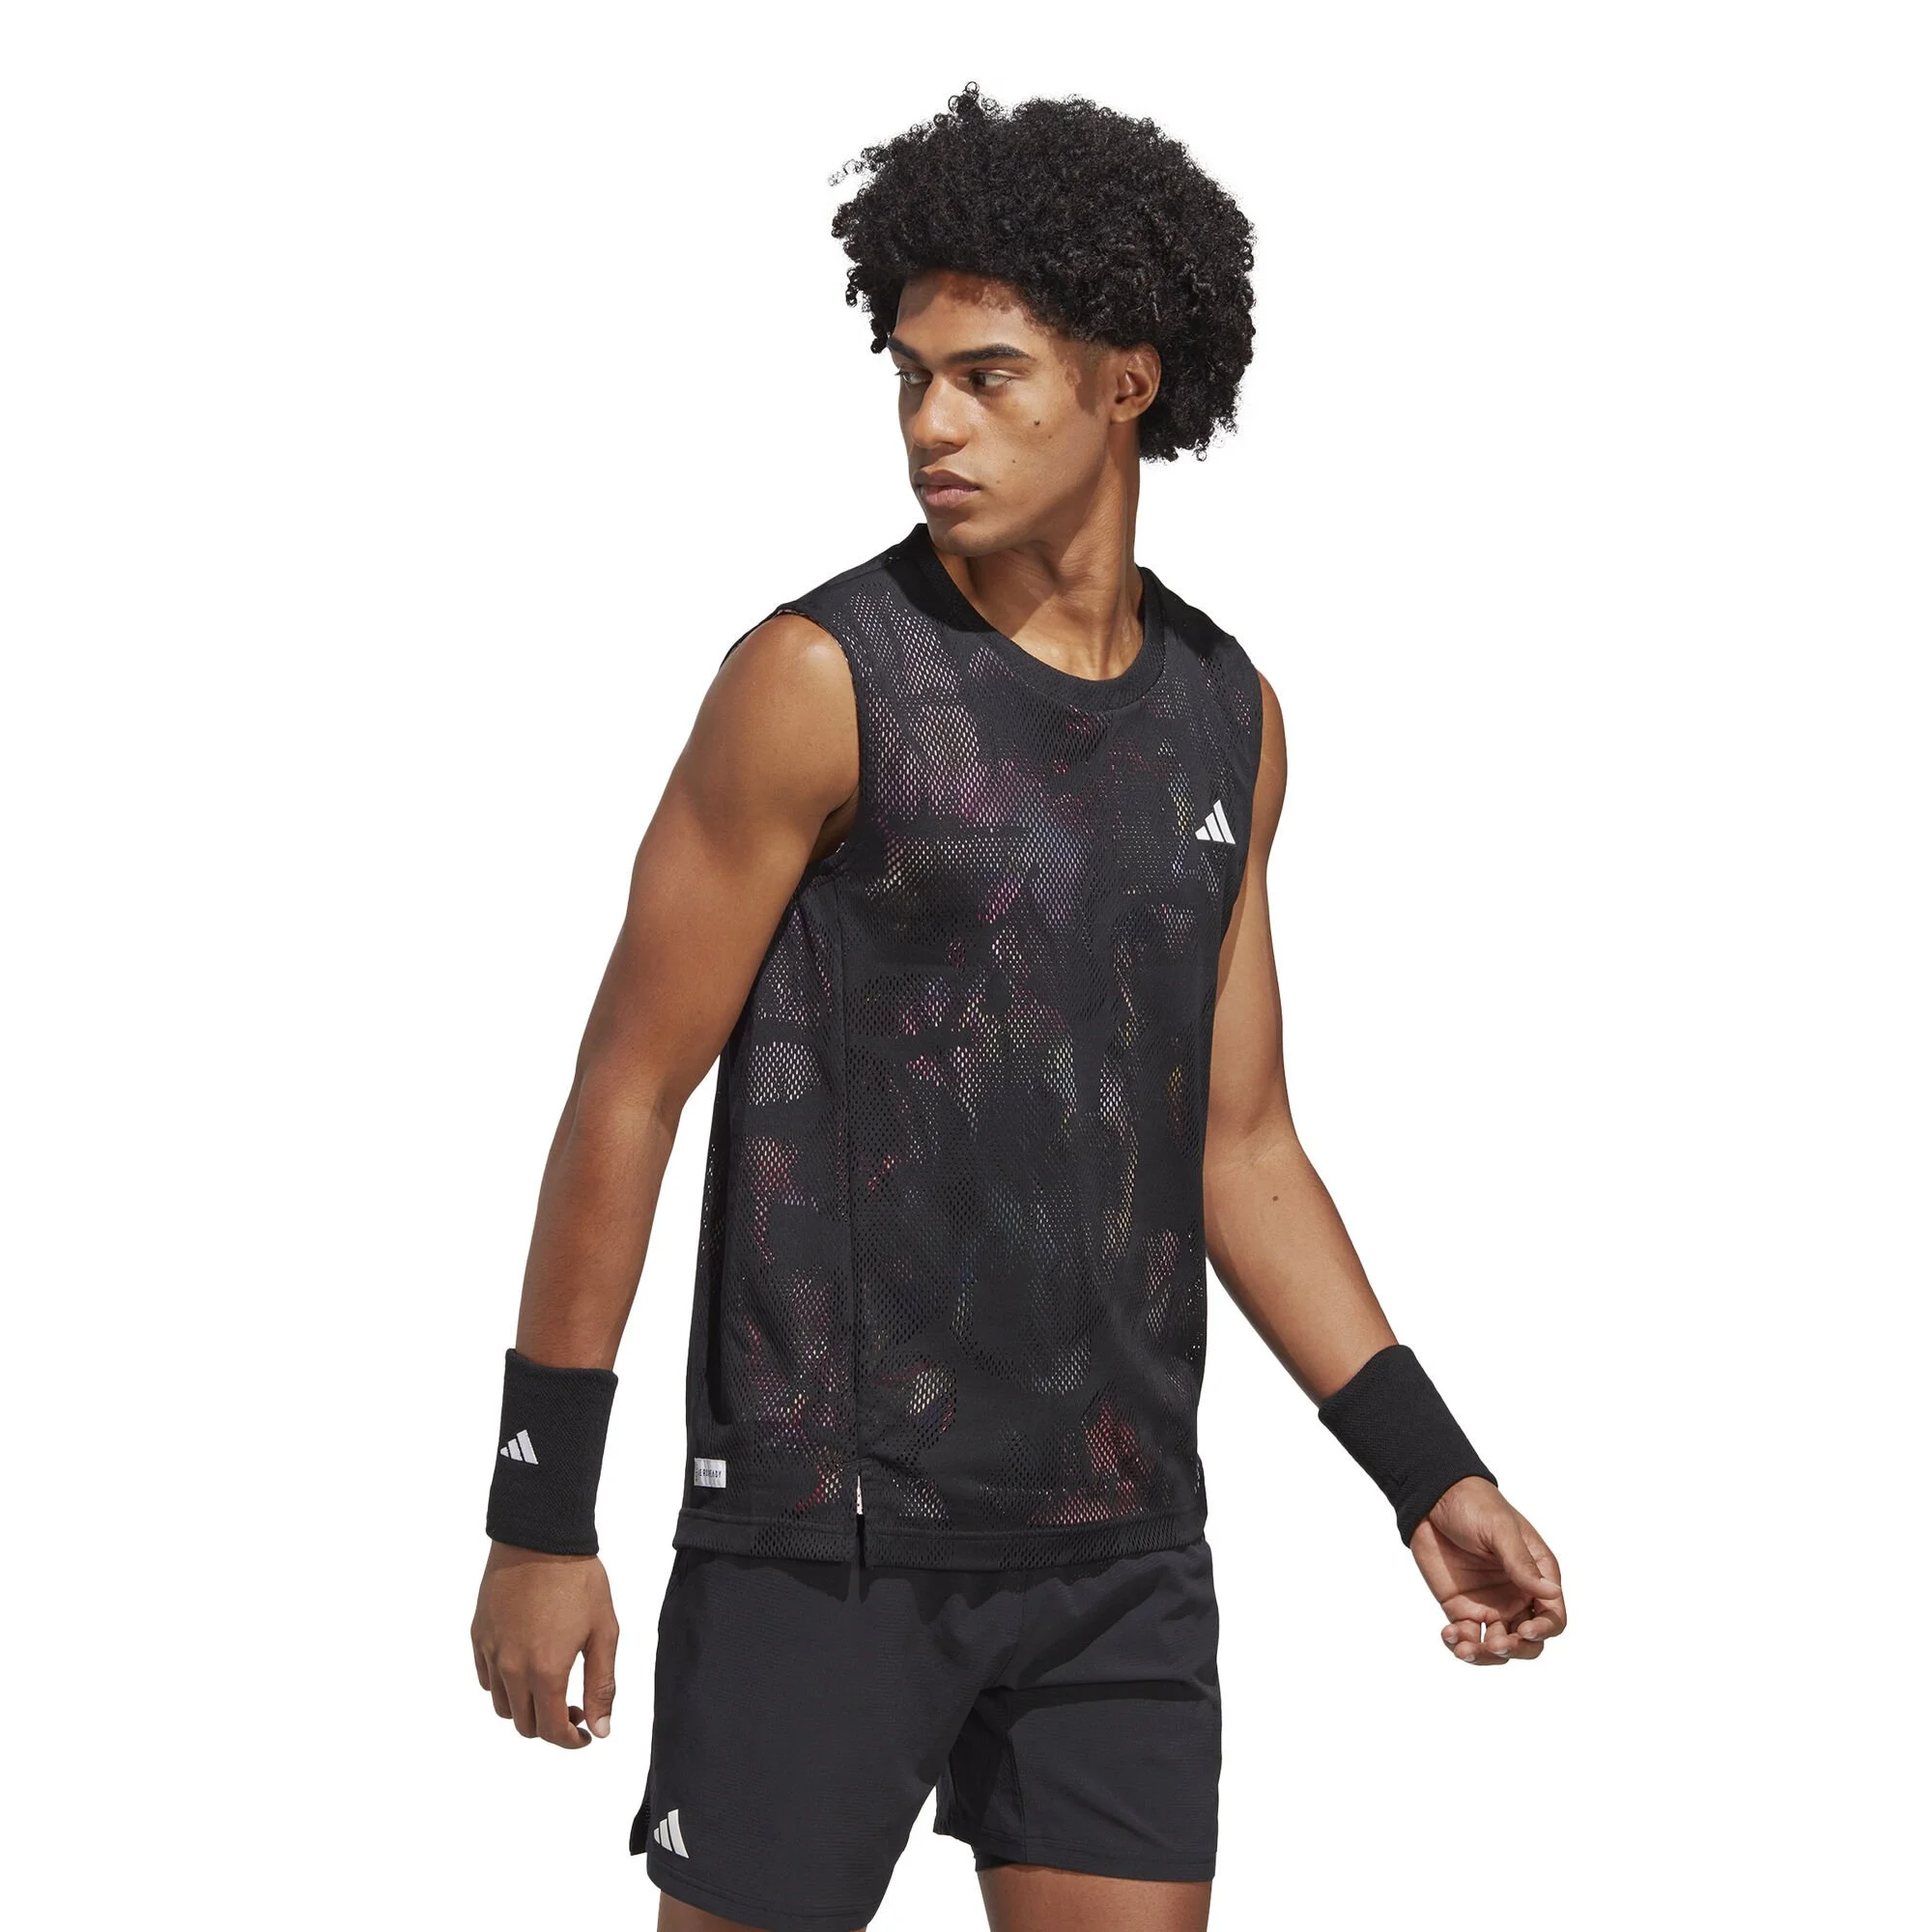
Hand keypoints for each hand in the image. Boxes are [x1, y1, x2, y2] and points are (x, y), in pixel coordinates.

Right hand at [471, 1540, 619, 1746]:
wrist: (541, 1537)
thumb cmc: (579, 1580)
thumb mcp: (603, 1631)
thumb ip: (602, 1685)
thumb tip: (601, 1729)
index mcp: (545, 1670)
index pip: (551, 1730)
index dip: (570, 1741)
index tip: (586, 1734)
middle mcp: (511, 1668)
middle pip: (524, 1725)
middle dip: (550, 1727)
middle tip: (574, 1707)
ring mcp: (491, 1652)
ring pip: (502, 1706)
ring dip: (526, 1708)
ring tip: (549, 1686)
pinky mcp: (478, 1635)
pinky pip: (486, 1678)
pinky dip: (504, 1685)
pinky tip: (525, 1666)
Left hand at [1410, 1476, 1565, 1665]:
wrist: (1433, 1499)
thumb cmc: (1475, 1506)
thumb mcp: (1500, 1531)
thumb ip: (1522, 1564)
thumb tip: (1552, 1593)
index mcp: (1537, 1575)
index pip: (1553, 1616)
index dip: (1544, 1630)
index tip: (1524, 1630)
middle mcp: (1518, 1596)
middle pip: (1529, 1641)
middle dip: (1517, 1650)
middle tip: (1496, 1643)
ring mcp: (1490, 1604)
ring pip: (1498, 1647)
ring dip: (1486, 1655)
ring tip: (1464, 1649)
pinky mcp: (1461, 1608)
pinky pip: (1467, 1637)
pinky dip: (1460, 1645)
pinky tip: (1448, 1635)